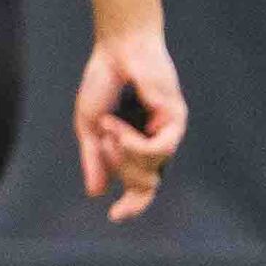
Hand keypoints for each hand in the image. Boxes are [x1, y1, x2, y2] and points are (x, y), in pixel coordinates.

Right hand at [75, 26, 185, 222]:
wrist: (115, 48)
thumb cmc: (102, 80)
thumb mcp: (88, 125)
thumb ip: (94, 158)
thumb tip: (96, 192)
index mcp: (139, 145)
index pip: (143, 185)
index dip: (133, 204)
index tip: (115, 216)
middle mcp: (159, 141)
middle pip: (144, 183)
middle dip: (118, 168)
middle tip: (102, 143)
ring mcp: (170, 130)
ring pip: (151, 169)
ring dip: (122, 152)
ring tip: (108, 126)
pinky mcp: (177, 118)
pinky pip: (158, 150)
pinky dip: (134, 145)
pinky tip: (119, 130)